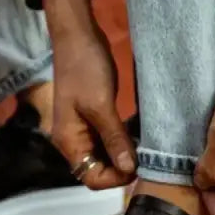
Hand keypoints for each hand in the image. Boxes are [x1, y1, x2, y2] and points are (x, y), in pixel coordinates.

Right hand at [43, 0, 135, 189]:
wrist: (76, 36)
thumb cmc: (84, 69)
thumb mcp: (101, 105)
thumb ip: (115, 139)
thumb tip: (129, 169)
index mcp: (69, 141)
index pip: (91, 178)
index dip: (115, 178)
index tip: (138, 165)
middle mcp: (72, 141)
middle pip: (96, 170)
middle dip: (121, 168)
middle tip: (145, 156)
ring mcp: (81, 129)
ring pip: (103, 156)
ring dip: (123, 155)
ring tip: (144, 146)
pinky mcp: (92, 117)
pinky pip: (106, 140)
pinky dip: (121, 141)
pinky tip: (137, 135)